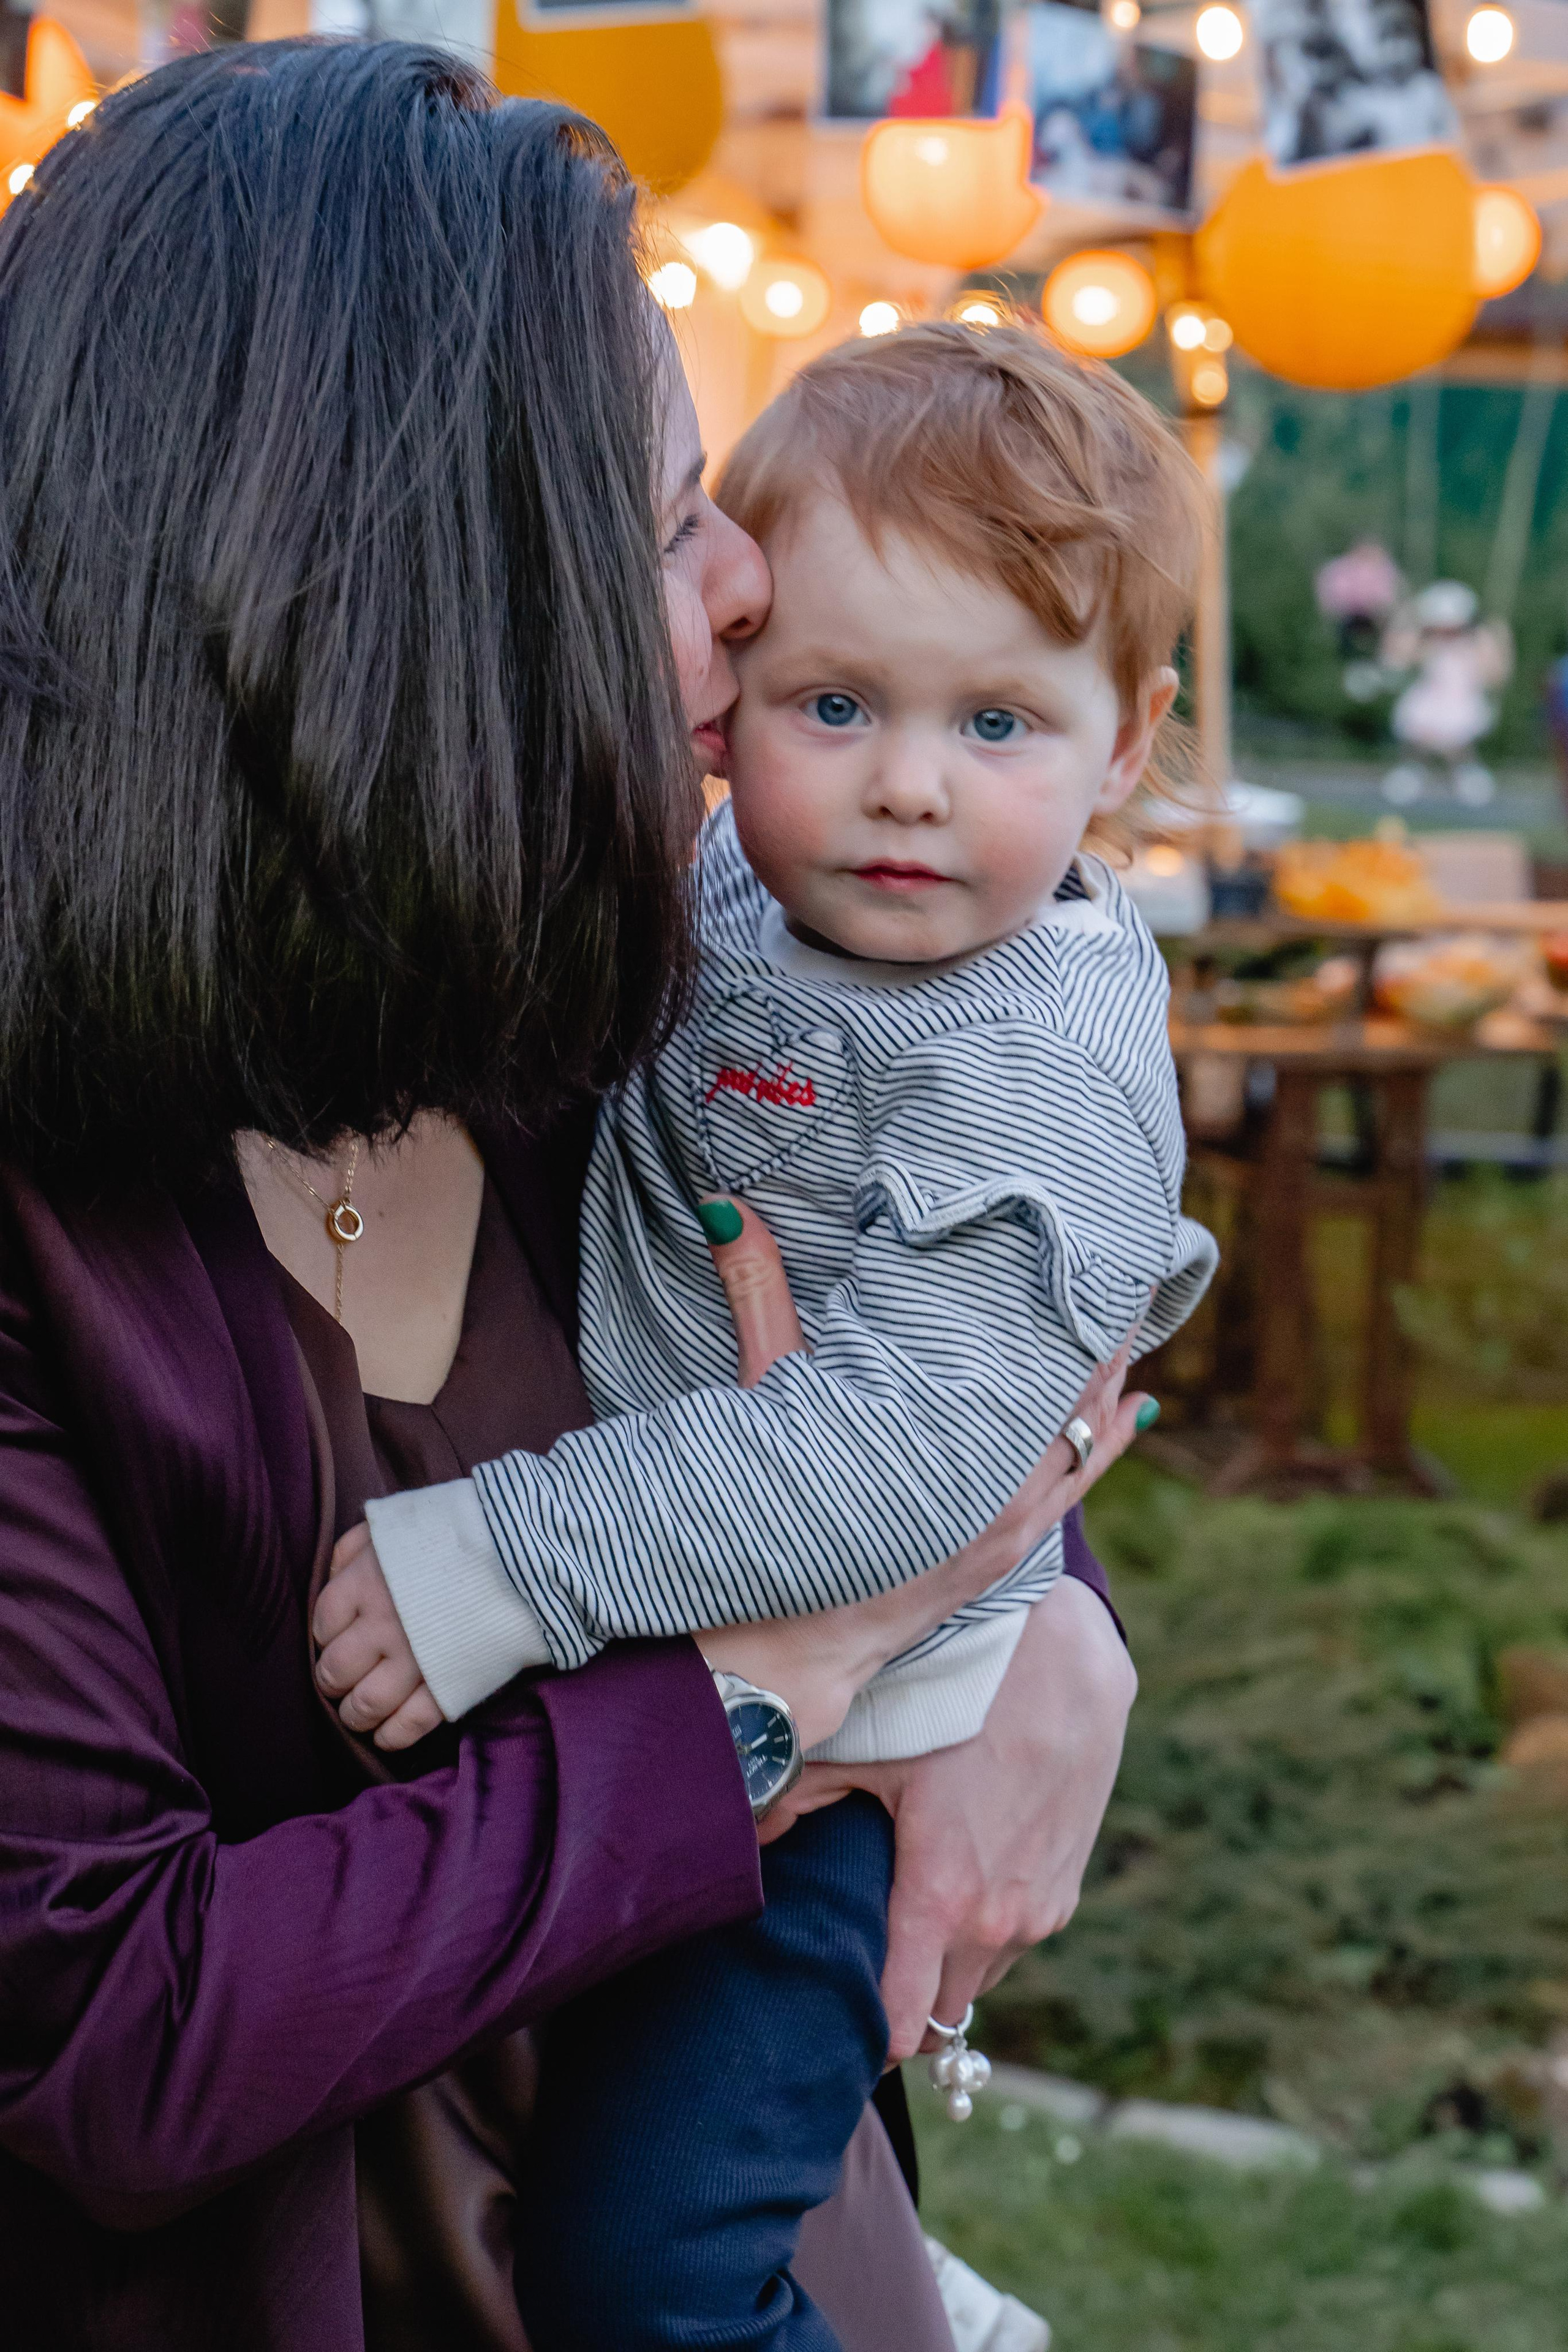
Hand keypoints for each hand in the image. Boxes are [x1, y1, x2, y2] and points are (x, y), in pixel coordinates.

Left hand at [311, 1522, 444, 1750]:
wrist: (524, 1551)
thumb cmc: (456, 1532)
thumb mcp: (398, 1523)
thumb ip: (356, 1547)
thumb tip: (334, 1578)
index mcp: (367, 1582)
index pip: (324, 1622)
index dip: (326, 1635)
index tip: (336, 1637)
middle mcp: (384, 1625)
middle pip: (336, 1669)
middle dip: (332, 1680)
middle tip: (340, 1680)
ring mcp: (416, 1659)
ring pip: (366, 1704)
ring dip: (355, 1714)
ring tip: (358, 1712)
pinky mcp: (450, 1683)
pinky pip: (409, 1724)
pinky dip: (391, 1736)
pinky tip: (385, 1735)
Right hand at [695, 1195, 1145, 1763]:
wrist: (775, 1645)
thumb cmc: (767, 1511)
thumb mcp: (764, 1393)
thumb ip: (760, 1293)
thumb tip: (725, 1205)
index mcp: (948, 1428)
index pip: (1035, 1349)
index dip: (1068, 1295)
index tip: (1096, 1237)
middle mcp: (993, 1474)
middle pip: (1072, 1385)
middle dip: (1098, 1325)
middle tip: (1132, 1261)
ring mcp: (1007, 1519)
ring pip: (1083, 1435)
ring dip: (1107, 1379)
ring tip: (1137, 1318)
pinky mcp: (1003, 1552)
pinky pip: (1077, 1487)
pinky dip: (1107, 1443)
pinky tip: (1135, 1410)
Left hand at [760, 1574, 1135, 2059]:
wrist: (1063, 1664)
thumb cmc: (959, 1700)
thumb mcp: (872, 1743)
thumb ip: (803, 1794)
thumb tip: (750, 1827)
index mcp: (942, 1898)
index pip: (903, 2022)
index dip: (867, 2029)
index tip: (836, 2012)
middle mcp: (998, 1923)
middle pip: (941, 2012)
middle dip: (906, 1995)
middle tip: (864, 1954)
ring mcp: (1040, 1912)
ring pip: (979, 1976)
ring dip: (949, 1960)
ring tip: (912, 1908)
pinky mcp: (1067, 1891)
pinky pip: (1015, 1940)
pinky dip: (986, 1927)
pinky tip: (963, 1872)